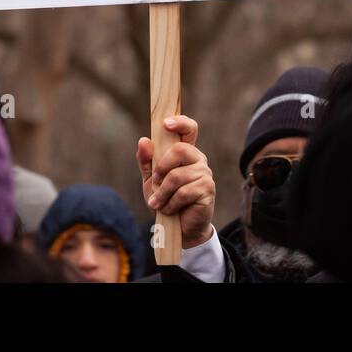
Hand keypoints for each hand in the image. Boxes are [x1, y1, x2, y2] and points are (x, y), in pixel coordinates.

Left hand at [136, 115, 215, 248]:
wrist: (180, 229)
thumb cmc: (166, 200)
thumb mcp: (151, 180)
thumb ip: (146, 161)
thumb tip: (143, 140)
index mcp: (185, 152)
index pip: (189, 129)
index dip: (180, 123)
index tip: (166, 124)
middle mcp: (198, 159)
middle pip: (180, 150)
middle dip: (161, 168)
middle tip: (155, 183)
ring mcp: (205, 173)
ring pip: (177, 175)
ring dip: (162, 193)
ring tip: (157, 204)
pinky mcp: (207, 189)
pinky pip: (183, 192)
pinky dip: (170, 203)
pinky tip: (169, 210)